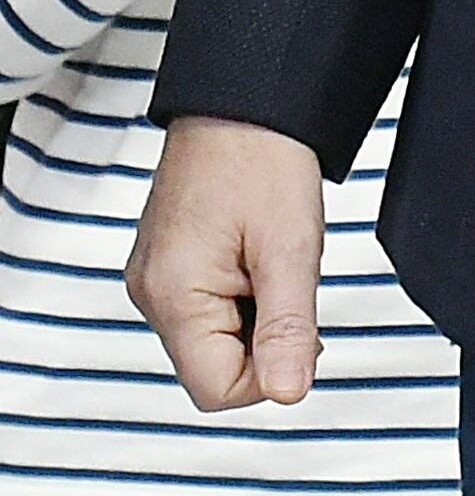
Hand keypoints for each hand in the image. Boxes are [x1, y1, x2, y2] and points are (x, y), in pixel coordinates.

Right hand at [127, 117, 327, 408]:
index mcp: (174, 297)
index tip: (301, 331)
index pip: (216, 390)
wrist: (242, 104)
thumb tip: (287, 392)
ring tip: (273, 260)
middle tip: (290, 282)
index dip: (269, 373)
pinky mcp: (168, 264)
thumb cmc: (261, 161)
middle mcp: (151, 294)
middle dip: (265, 339)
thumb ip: (288, 328)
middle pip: (214, 367)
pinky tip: (258, 254)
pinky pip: (207, 307)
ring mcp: (156, 279)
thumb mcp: (290, 250)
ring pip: (213, 337)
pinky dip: (243, 294)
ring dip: (256, 314)